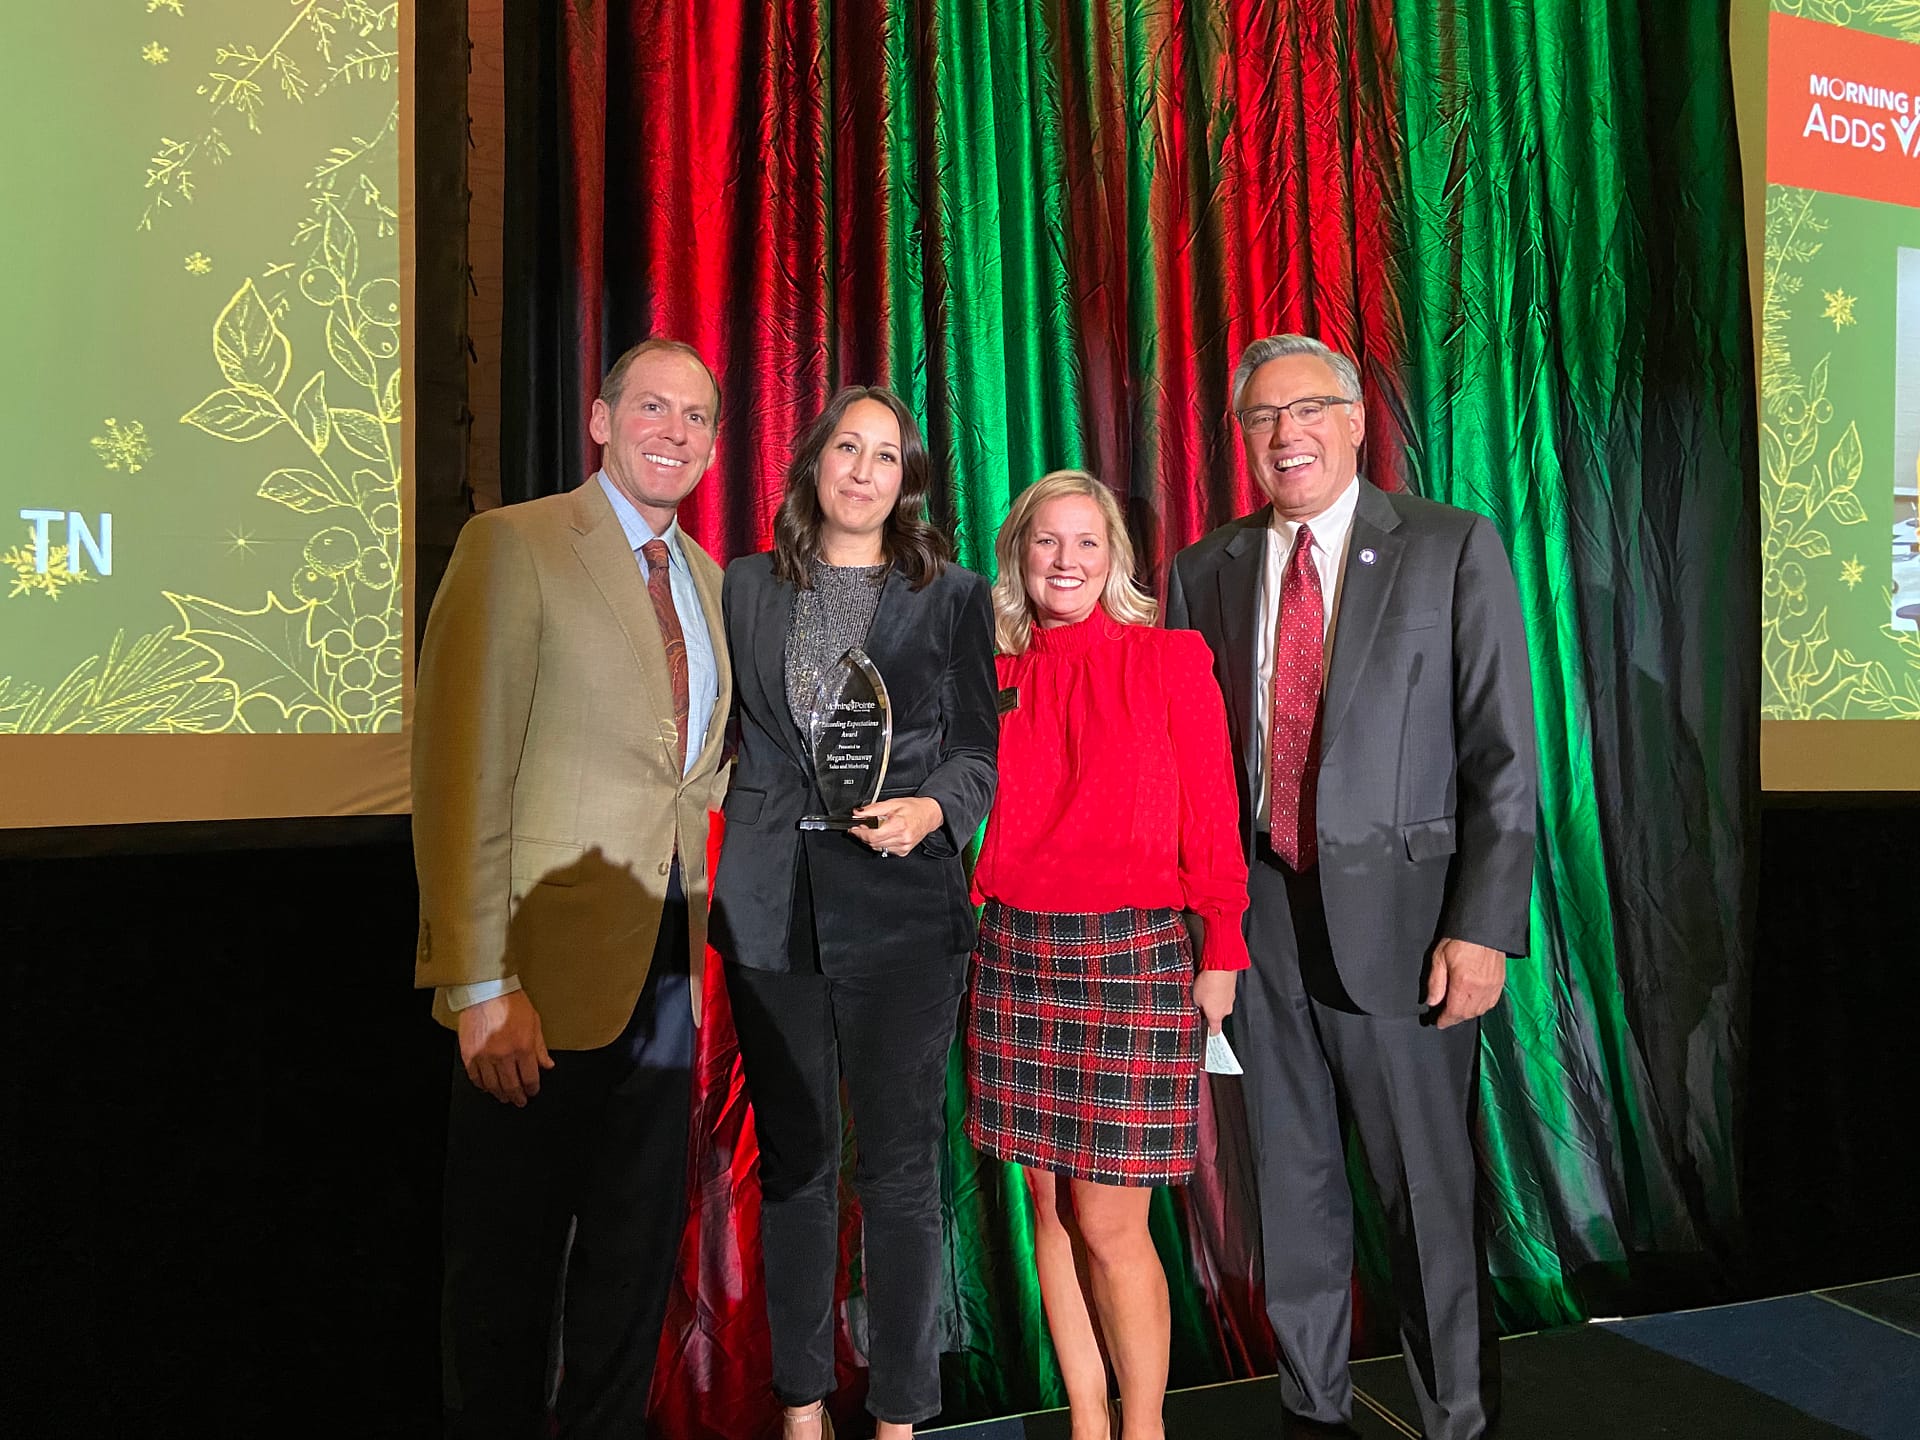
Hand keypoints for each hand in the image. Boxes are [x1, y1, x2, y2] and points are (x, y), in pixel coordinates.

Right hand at [458, 990, 554, 1105]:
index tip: (533, 1091)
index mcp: (522, 1047)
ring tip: (505, 1097)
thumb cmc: (511, 1002)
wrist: (486, 990)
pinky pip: (475, 1078)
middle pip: (511, 1086)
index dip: (532, 1088)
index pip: (529, 1078)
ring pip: (493, 1085)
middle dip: (518, 1096)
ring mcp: (484, 1057)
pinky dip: (482, 1086)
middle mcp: (503, 1055)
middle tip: (520, 1101)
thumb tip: (547, 1065)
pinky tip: (487, 1087)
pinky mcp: (469, 1054)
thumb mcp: (534, 1022)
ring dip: (500, 1094)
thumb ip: (540, 1048)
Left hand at [851, 796, 943, 856]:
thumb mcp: (892, 803)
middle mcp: (902, 838)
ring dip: (871, 839)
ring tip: (874, 828)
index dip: (859, 833)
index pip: (871, 835)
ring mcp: (903, 847)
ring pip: (877, 848)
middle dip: (863, 835)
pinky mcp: (904, 851)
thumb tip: (857, 813)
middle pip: (873, 843)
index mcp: (898, 825)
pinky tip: (884, 834)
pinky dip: (880, 843)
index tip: (853, 828)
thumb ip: (873, 809)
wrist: (930, 814)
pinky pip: (885, 850)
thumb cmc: (914, 808)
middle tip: (861, 826)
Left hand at [1193, 969, 1237, 1033]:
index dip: (1210, 1031)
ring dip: (1214, 1000)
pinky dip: (1219, 991)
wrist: (1221, 968)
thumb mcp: (1194, 998)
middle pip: (1217, 1016)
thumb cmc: (1208, 983)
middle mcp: (1226, 1010)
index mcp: (1216, 1016)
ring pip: (1221, 1004)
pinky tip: (1211, 984)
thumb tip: (1197, 1007)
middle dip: (1209, 1011)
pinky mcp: (1232, 989)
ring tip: (1206, 990)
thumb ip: (1196, 1007)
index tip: (1207, 1030)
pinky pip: (1224, 994)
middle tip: (1200, 1003)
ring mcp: (1230, 999)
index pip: (1215, 1030)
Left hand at [1424, 938, 1506, 1028]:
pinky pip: (1491, 1003)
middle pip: (1467, 1014)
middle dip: (1455, 1018)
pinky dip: (1481, 1007)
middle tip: (1445, 1017)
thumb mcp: (1439, 957)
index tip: (1438, 1022)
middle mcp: (1480, 989)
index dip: (1445, 1020)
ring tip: (1457, 1011)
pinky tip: (1473, 1004)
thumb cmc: (1460, 940)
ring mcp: (1492, 987)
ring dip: (1468, 1014)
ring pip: (1480, 1010)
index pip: (1454, 1011)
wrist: (1484, 928)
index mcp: (1464, 984)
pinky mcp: (1500, 982)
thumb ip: (1435, 982)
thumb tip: (1432, 1002)